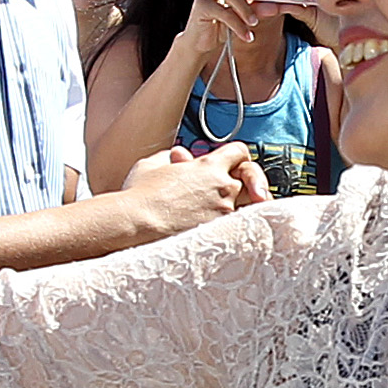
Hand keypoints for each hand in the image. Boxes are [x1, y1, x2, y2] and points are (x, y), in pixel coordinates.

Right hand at [119, 141, 262, 238]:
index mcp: (209, 166)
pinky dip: (229, 227)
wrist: (136, 224)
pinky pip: (236, 228)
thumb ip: (170, 157)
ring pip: (245, 205)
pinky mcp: (221, 235)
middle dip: (247, 180)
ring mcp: (225, 213)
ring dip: (234, 206)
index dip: (236, 156)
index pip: (240, 152)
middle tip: (239, 188)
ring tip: (215, 213)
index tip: (231, 164)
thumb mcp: (151, 164)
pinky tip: (214, 231)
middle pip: (251, 178)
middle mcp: (223, 187)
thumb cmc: (139, 195)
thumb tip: (177, 158)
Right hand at [180, 0, 264, 59]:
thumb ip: (260, 5)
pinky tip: (247, 35)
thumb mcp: (246, 11)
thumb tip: (277, 6)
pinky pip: (221, 11)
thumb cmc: (226, 20)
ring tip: (254, 22)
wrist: (204, 41)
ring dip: (244, 7)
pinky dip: (237, 25)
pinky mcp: (200, 6)